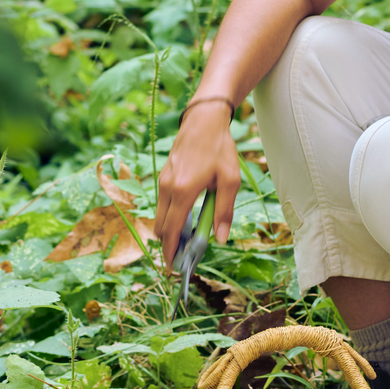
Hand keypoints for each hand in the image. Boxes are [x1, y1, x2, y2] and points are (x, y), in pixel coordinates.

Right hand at [156, 101, 239, 267]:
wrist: (203, 120)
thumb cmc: (220, 148)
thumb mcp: (229, 180)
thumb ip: (223, 211)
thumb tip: (219, 238)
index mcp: (183, 191)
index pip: (171, 230)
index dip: (171, 251)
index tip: (174, 268)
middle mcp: (167, 188)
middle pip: (161, 227)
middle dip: (169, 244)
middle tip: (186, 255)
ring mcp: (162, 181)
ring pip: (160, 215)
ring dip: (170, 230)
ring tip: (189, 237)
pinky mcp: (164, 176)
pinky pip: (162, 203)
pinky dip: (170, 215)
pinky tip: (187, 216)